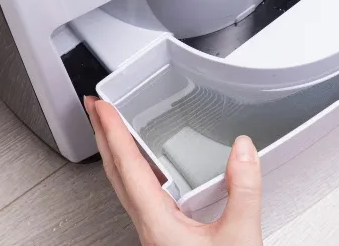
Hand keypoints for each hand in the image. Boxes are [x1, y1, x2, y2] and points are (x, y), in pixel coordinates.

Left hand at [84, 96, 263, 245]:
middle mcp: (148, 228)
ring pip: (125, 188)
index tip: (101, 106)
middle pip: (115, 174)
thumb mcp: (240, 237)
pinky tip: (150, 171)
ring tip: (115, 130)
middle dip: (104, 138)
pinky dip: (138, 175)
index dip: (112, 131)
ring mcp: (154, 236)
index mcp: (156, 222)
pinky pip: (142, 199)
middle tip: (96, 109)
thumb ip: (242, 191)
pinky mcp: (165, 241)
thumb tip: (242, 150)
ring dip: (118, 155)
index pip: (127, 166)